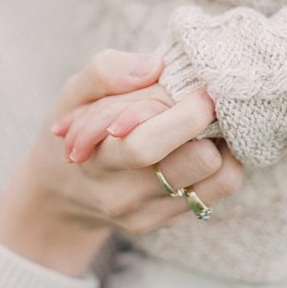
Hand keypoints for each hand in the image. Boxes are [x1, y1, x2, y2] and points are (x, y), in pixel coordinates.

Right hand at [0, 50, 241, 274]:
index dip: (186, 113)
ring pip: (218, 175)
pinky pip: (221, 188)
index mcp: (98, 159)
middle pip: (197, 161)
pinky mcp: (169, 220)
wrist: (63, 193)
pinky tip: (203, 144)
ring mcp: (150, 213)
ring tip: (202, 123)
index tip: (201, 88)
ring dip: (220, 142)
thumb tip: (153, 67)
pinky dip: (224, 161)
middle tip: (205, 100)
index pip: (148, 145)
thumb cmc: (78, 132)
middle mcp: (125, 193)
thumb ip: (105, 72)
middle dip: (209, 124)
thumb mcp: (74, 93)